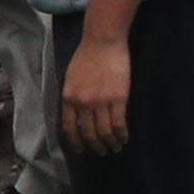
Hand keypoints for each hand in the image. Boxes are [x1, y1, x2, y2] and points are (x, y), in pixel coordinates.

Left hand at [62, 29, 135, 155]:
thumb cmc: (87, 55)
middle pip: (88, 132)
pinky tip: (124, 138)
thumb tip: (77, 115)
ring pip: (104, 131)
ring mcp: (101, 102)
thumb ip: (73, 97)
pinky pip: (118, 123)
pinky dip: (121, 134)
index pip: (70, 127)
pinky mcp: (118, 98)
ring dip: (110, 143)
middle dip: (95, 146)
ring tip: (115, 148)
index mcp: (68, 98)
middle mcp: (83, 103)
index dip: (76, 142)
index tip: (81, 150)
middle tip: (101, 152)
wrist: (103, 41)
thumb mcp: (71, 78)